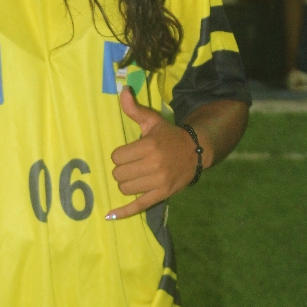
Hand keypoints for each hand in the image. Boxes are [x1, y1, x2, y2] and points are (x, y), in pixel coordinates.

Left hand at [107, 86, 202, 219]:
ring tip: (136, 176)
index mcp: (150, 146)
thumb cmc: (169, 136)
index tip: (130, 153)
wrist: (196, 152)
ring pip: (124, 188)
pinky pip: (137, 206)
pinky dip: (123, 212)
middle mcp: (154, 165)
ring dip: (126, 183)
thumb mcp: (153, 121)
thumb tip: (123, 91)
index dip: (120, 155)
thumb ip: (135, 109)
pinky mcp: (161, 195)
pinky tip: (110, 215)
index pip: (117, 157)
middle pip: (118, 174)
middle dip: (122, 169)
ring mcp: (158, 182)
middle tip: (133, 164)